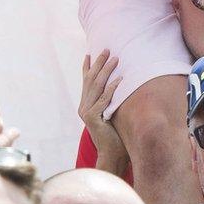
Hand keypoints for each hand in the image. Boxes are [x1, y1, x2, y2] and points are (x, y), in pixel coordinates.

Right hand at [78, 51, 127, 170]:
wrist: (111, 154)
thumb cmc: (115, 134)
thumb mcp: (111, 113)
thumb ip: (110, 101)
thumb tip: (120, 84)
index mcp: (86, 105)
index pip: (85, 82)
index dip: (87, 67)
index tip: (90, 53)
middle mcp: (83, 106)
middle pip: (90, 80)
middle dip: (99, 63)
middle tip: (107, 49)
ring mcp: (86, 112)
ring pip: (97, 86)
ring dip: (107, 71)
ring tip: (116, 59)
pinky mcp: (92, 118)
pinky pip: (104, 99)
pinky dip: (112, 88)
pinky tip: (120, 79)